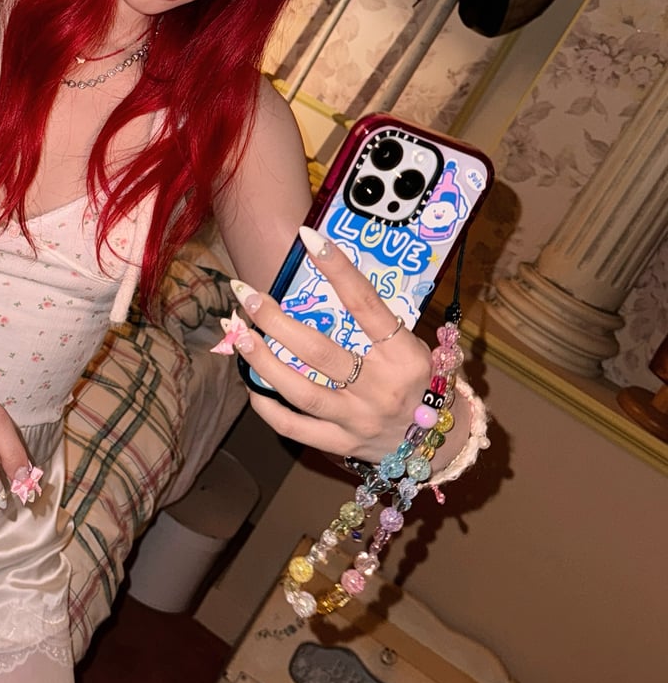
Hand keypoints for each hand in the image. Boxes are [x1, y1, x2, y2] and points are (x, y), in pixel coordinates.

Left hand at [231, 229, 468, 466]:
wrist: (440, 444)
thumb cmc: (419, 380)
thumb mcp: (412, 346)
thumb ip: (376, 322)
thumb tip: (328, 279)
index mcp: (403, 354)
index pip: (365, 304)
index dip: (337, 269)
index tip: (308, 239)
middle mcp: (380, 387)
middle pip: (319, 352)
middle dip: (277, 322)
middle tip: (248, 296)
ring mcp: (359, 419)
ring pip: (302, 391)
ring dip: (265, 363)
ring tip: (241, 337)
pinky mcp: (342, 444)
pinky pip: (297, 428)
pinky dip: (269, 408)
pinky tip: (252, 386)